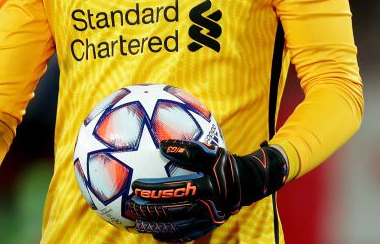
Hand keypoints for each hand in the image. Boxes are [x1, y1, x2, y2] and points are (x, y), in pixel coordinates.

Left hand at [123, 140, 287, 241]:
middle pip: (174, 212)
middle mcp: (208, 206)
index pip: (176, 190)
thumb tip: (162, 145)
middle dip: (150, 211)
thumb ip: (188, 149)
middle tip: (131, 208)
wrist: (249, 184)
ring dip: (157, 227)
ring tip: (138, 225)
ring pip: (179, 227)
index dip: (155, 190)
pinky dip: (172, 237)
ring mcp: (208, 219)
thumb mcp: (211, 152)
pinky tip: (157, 235)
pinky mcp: (209, 227)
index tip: (136, 187)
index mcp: (207, 187)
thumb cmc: (225, 164)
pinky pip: (188, 236)